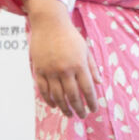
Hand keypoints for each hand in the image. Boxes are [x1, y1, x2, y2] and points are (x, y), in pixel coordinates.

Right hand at [25, 0, 101, 117]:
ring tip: (69, 114)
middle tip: (82, 116)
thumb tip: (99, 83)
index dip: (92, 102)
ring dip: (64, 107)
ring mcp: (50, 70)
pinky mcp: (39, 69)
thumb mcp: (85, 49)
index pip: (87, 89)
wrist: (49, 23)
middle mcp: (65, 69)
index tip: (94, 109)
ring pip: (58, 96)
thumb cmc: (70, 36)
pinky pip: (43, 89)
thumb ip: (92, 67)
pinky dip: (49, 99)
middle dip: (79, 108)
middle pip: (73, 96)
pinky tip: (54, 105)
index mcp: (79, 64)